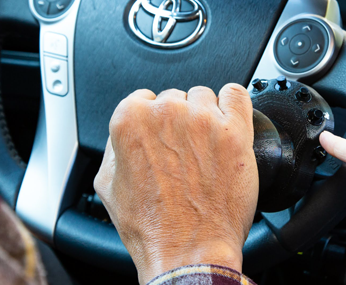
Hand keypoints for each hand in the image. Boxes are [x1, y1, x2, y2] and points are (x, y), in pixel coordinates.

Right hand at [94, 84, 257, 283]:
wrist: (188, 251)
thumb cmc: (152, 227)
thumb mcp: (109, 187)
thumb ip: (114, 149)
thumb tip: (124, 137)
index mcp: (131, 121)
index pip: (144, 99)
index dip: (154, 123)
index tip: (162, 140)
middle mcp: (166, 112)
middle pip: (176, 98)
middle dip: (180, 123)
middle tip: (185, 155)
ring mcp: (203, 119)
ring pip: (205, 97)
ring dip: (206, 116)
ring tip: (207, 150)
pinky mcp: (234, 130)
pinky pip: (237, 94)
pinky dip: (234, 105)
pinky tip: (229, 124)